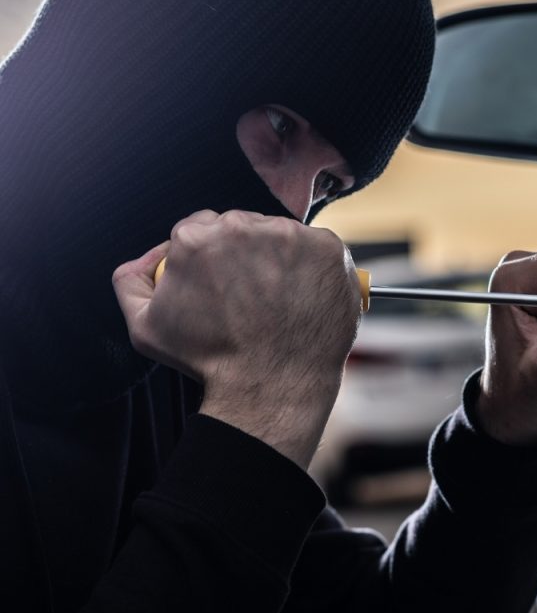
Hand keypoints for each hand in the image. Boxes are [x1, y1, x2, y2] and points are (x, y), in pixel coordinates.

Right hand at [112, 209, 361, 467]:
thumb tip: (146, 258)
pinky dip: (313, 266)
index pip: (202, 228)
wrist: (272, 386)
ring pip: (280, 234)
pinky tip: (302, 297)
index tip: (223, 281)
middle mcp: (242, 226)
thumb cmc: (210, 360)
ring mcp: (290, 235)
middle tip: (250, 293)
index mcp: (195, 238)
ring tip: (278, 300)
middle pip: (241, 226)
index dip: (211, 257)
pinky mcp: (328, 248)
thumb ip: (131, 282)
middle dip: (243, 252)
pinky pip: (317, 247)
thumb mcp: (146, 327)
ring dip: (278, 256)